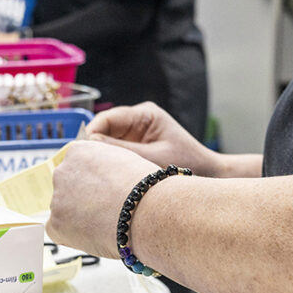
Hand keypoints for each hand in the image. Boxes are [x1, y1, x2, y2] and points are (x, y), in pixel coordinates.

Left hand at [47, 140, 156, 258]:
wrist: (148, 212)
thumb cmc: (145, 188)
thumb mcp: (125, 160)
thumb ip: (105, 165)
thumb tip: (101, 176)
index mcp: (79, 151)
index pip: (76, 166)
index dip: (92, 183)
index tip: (103, 192)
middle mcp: (62, 171)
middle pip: (67, 187)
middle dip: (81, 199)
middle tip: (104, 210)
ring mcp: (57, 198)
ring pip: (64, 210)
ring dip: (78, 217)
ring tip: (106, 223)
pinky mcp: (55, 224)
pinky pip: (60, 232)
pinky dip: (73, 236)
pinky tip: (95, 235)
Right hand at [87, 102, 223, 176]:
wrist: (210, 177)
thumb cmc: (189, 165)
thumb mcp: (153, 159)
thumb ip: (121, 152)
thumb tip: (87, 147)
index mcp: (144, 114)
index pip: (107, 119)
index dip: (91, 135)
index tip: (81, 154)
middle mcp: (137, 120)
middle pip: (103, 130)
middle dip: (94, 148)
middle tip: (83, 167)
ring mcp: (135, 135)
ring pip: (106, 144)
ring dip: (102, 158)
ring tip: (94, 175)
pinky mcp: (135, 149)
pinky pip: (114, 155)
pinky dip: (109, 165)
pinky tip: (105, 178)